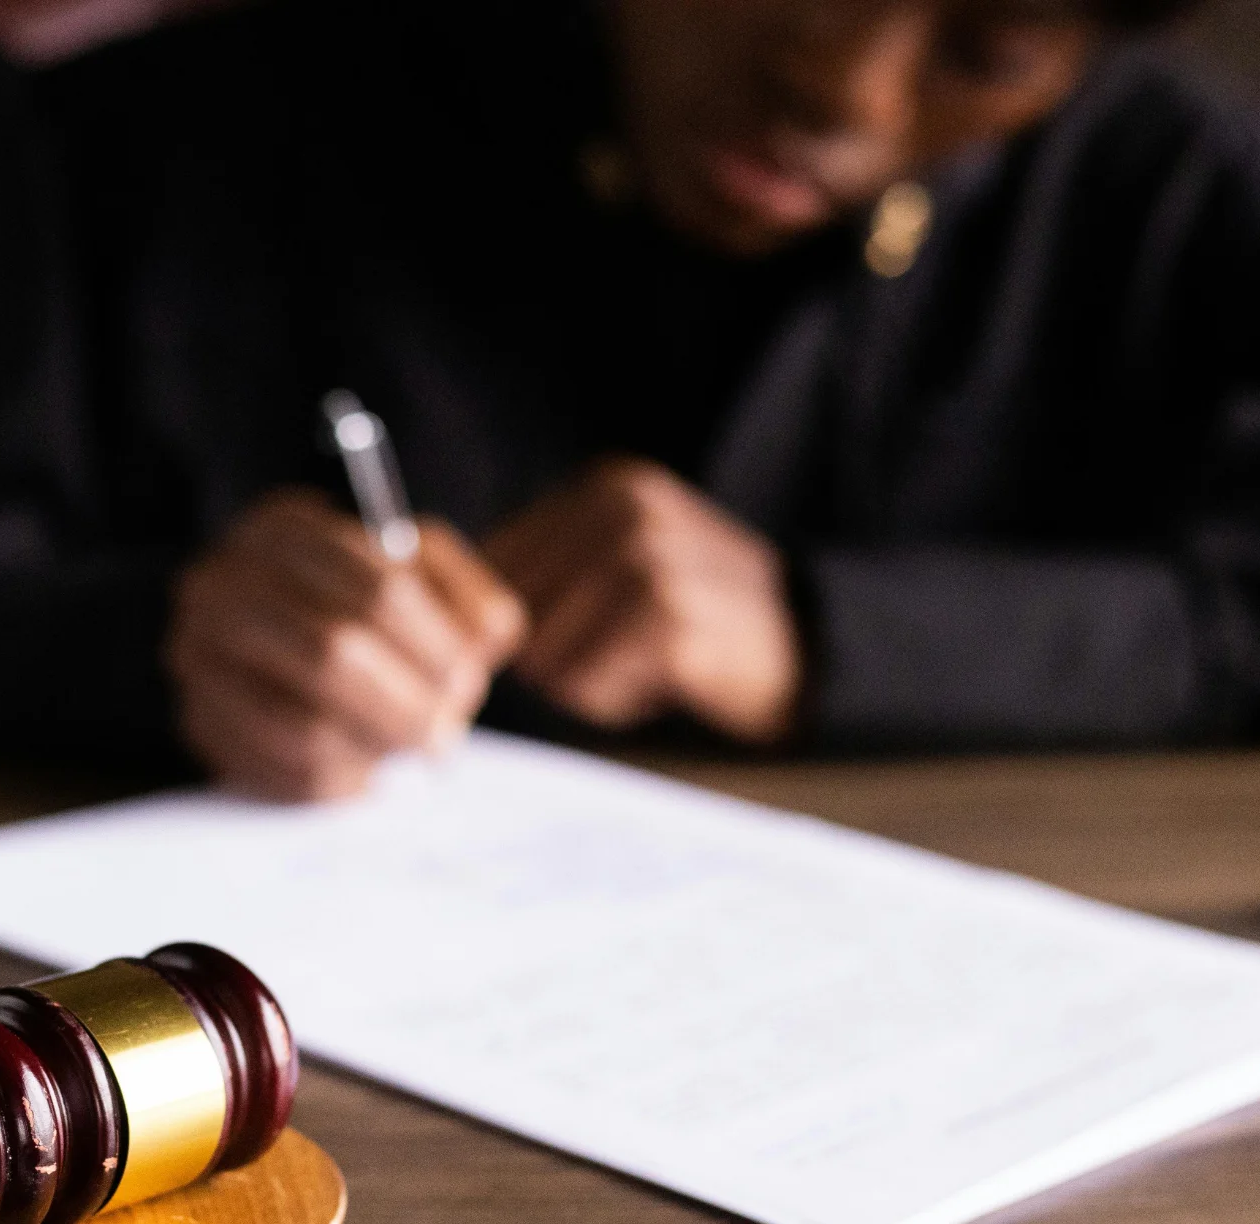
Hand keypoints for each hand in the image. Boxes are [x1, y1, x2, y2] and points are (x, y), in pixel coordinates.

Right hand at [167, 488, 524, 801]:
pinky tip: (364, 770)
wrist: (268, 629)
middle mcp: (222, 586)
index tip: (466, 680)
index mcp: (282, 530)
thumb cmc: (359, 599)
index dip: (435, 646)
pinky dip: (340, 782)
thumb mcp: (419, 571)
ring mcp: (198, 657)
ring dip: (375, 748)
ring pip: (303, 726)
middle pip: (334, 654)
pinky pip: (279, 773)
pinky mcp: (198, 721)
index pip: (379, 591)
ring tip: (406, 749)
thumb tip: (482, 643)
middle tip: (445, 733)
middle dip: (407, 705)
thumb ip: (466, 596)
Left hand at [485, 458, 800, 742]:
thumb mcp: (628, 559)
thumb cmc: (700, 617)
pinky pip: (586, 686)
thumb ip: (549, 568)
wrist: (811, 649)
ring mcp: (648, 560)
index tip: (572, 635)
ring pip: (544, 654)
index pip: (496, 562)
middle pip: (513, 613)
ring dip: (584, 681)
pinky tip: (664, 682)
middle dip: (551, 654)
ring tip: (645, 664)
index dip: (514, 620)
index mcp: (607, 486)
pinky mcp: (667, 620)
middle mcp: (624, 510)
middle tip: (620, 653)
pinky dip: (614, 701)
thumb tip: (448, 611)